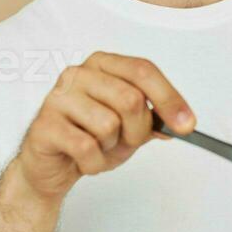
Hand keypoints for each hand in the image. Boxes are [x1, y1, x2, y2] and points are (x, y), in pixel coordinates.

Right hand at [15, 52, 195, 201]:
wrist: (53, 166)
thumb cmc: (91, 138)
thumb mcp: (131, 127)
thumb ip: (155, 119)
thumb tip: (181, 121)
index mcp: (103, 64)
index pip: (143, 71)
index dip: (169, 98)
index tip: (187, 125)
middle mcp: (78, 73)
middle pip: (130, 99)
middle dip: (137, 130)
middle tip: (126, 141)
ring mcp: (58, 97)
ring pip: (109, 125)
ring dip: (111, 147)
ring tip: (97, 147)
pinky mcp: (44, 124)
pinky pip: (86, 147)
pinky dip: (93, 162)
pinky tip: (83, 159)